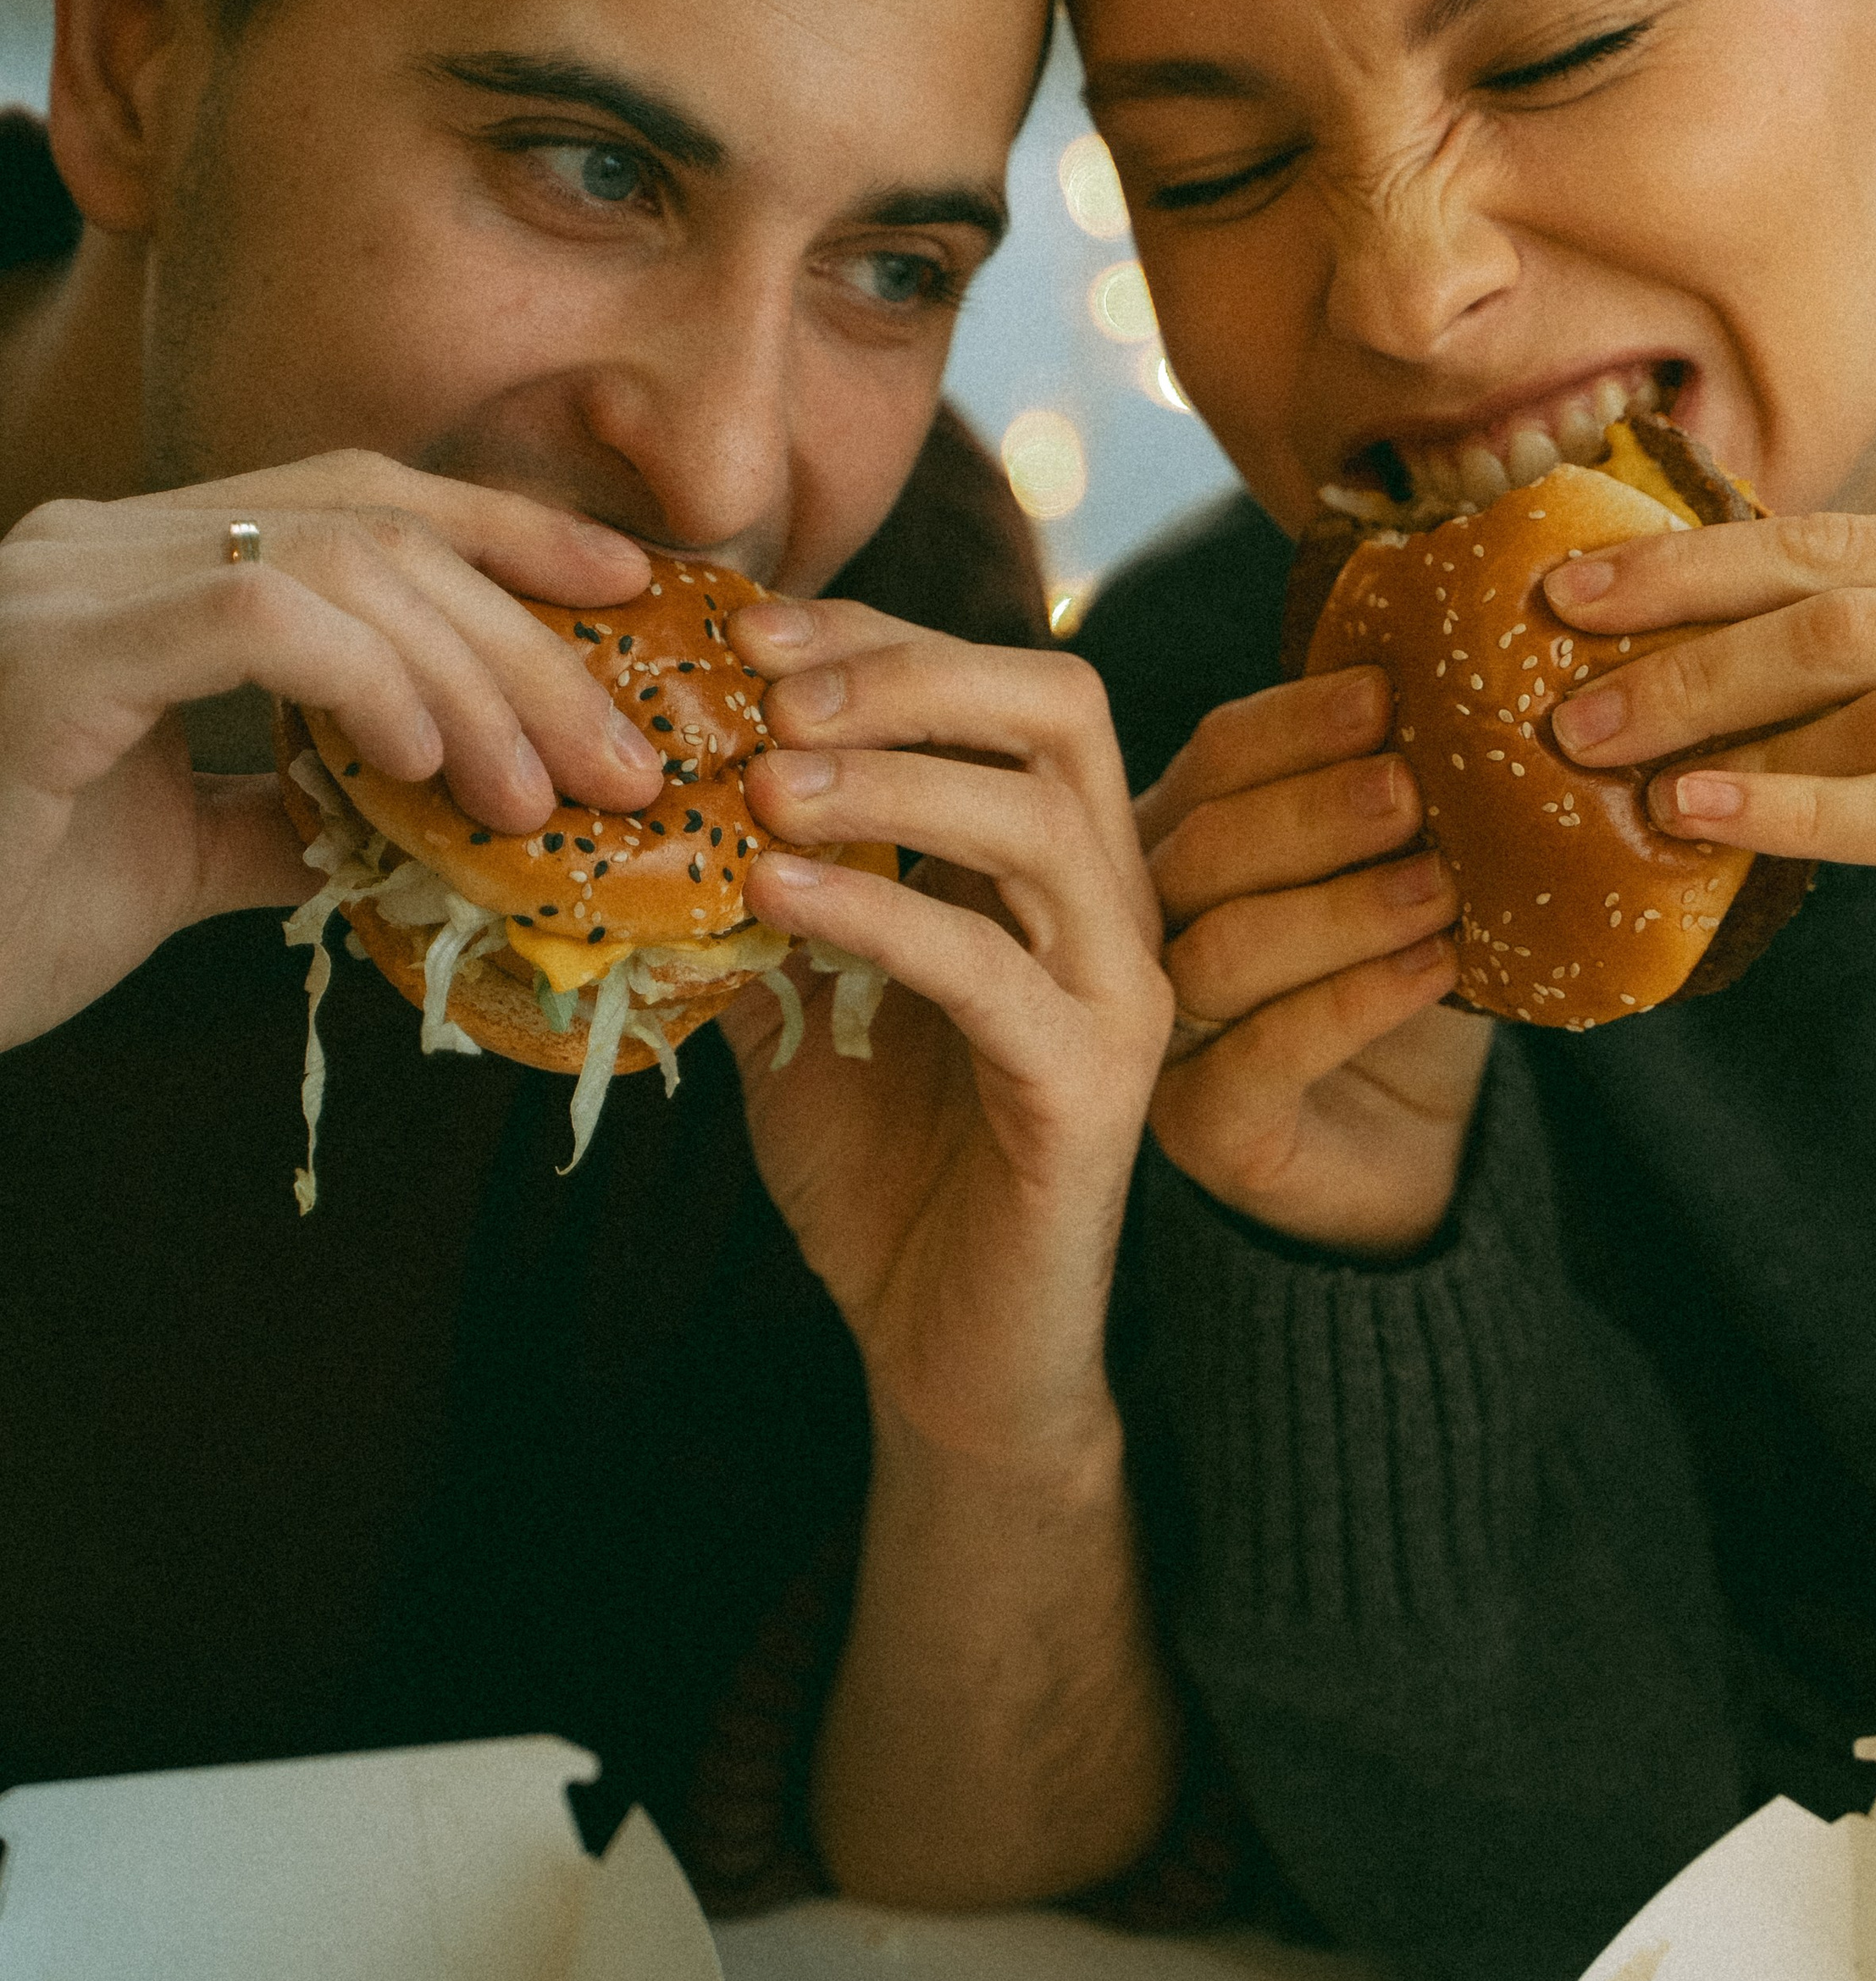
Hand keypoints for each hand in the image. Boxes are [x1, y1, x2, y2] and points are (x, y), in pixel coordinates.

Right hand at [0, 455, 657, 1049]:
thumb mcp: (176, 860)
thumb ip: (282, 815)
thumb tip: (403, 821)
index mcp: (139, 571)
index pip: (361, 503)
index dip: (510, 532)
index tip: (633, 593)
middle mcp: (102, 545)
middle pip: (376, 528)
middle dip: (528, 640)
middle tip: (622, 762)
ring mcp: (66, 587)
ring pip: (336, 561)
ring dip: (472, 679)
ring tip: (535, 797)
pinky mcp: (45, 659)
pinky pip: (254, 614)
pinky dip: (367, 679)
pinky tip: (420, 768)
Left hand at [715, 600, 1174, 1475]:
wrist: (944, 1350)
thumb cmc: (881, 1169)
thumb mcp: (800, 994)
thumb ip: (763, 887)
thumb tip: (652, 780)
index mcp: (1053, 863)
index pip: (1002, 687)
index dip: (882, 638)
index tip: (751, 630)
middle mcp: (1112, 906)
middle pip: (1063, 708)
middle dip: (911, 669)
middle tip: (771, 686)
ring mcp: (1117, 996)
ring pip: (1041, 822)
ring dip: (891, 779)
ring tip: (763, 783)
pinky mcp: (1090, 1090)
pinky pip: (994, 969)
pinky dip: (884, 911)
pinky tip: (776, 892)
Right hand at [1137, 668, 1490, 1254]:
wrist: (1414, 1146)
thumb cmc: (1399, 982)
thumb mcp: (1406, 868)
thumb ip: (1400, 795)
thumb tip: (1460, 693)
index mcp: (1182, 843)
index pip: (1216, 761)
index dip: (1295, 722)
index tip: (1387, 693)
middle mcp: (1149, 934)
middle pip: (1203, 849)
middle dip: (1314, 810)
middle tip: (1412, 790)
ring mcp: (1164, 1037)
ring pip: (1221, 951)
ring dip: (1340, 908)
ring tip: (1441, 887)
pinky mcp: (1205, 1131)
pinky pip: (1260, 1060)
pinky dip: (1351, 1003)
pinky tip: (1433, 968)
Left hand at [1545, 504, 1875, 990]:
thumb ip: (1875, 636)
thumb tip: (1660, 622)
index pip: (1842, 543)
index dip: (1696, 565)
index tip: (1571, 594)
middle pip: (1849, 623)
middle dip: (1690, 662)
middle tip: (1571, 712)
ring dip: (1733, 740)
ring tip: (1624, 773)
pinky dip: (1802, 814)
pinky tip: (1708, 818)